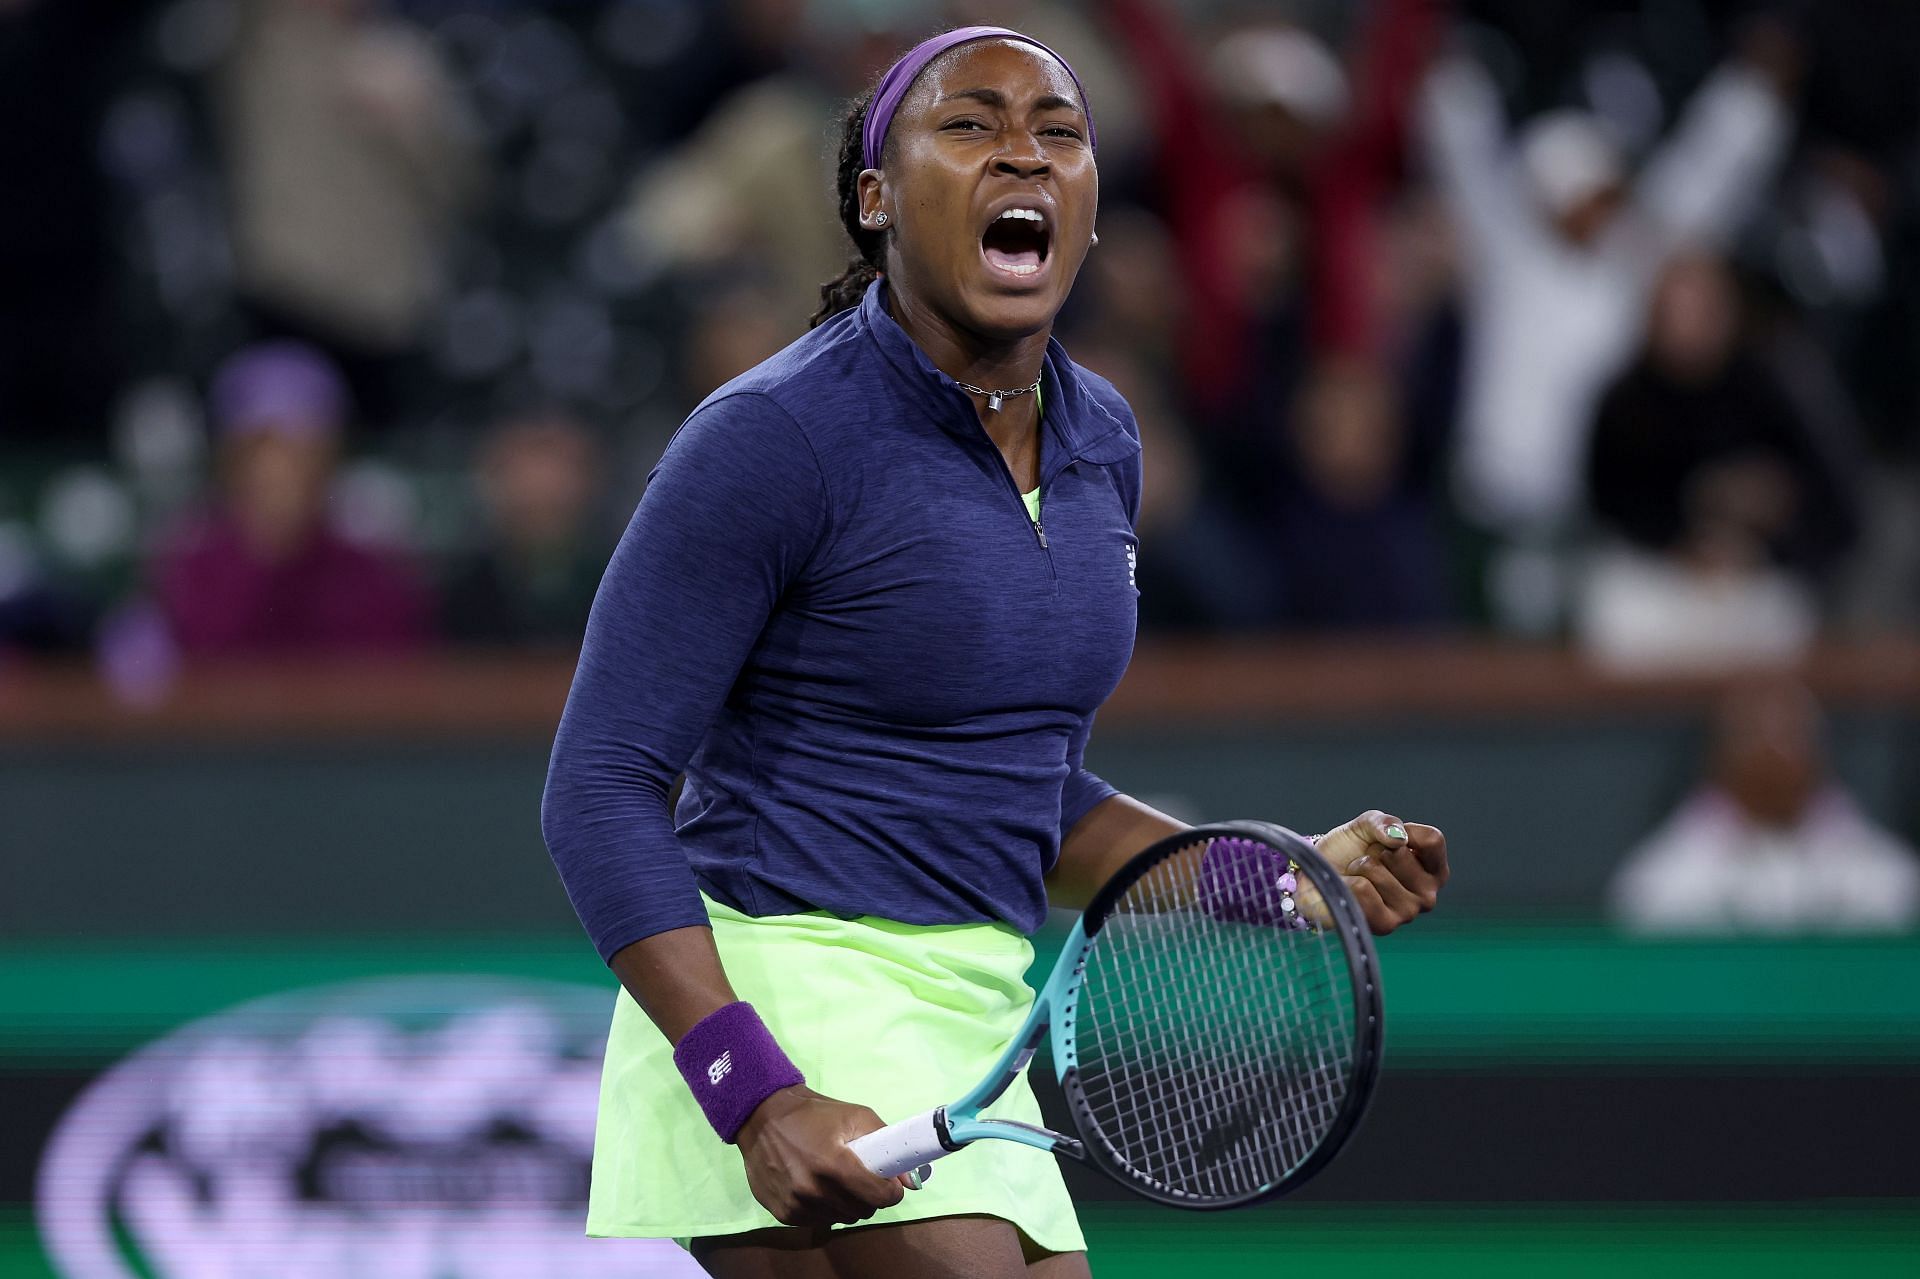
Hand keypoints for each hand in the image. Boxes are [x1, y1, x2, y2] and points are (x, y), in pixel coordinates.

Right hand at [734, 1084, 916, 1226]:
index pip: (879, 1196)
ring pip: (841, 1218)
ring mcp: (796, 1205)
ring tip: (837, 1181)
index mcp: (834, 1164)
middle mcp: (814, 1190)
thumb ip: (886, 1143)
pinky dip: (824, 1208)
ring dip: (846, 1204)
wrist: (762, 1117)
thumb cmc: (814, 1114)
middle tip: (862, 1179)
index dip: (891, 1191)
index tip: (890, 1184)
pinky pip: (818, 1221)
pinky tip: (816, 1187)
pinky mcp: (783, 1214)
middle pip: (862, 1211)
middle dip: (869, 1197)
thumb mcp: (855, 1115)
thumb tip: (910, 1178)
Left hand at [1312, 810, 1448, 934]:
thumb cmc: (1347, 852)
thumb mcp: (1367, 825)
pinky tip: (1350, 892)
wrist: (1317, 877)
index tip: (1386, 838)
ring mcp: (1408, 912)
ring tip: (1358, 877)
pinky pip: (1362, 889)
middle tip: (1368, 862)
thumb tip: (1398, 838)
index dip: (1404, 830)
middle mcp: (1427, 895)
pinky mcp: (1385, 925)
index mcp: (1433, 870)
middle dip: (1376, 851)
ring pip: (1377, 871)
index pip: (1432, 840)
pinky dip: (1348, 883)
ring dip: (1359, 867)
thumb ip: (1385, 822)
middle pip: (1400, 854)